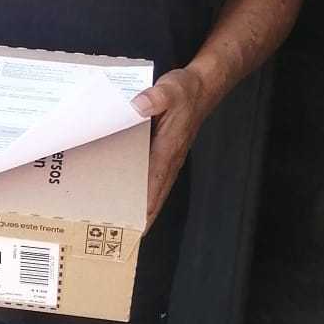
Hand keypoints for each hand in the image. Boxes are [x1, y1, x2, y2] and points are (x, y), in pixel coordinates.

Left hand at [131, 68, 206, 230]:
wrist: (203, 87)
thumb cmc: (187, 91)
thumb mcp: (171, 89)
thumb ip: (156, 97)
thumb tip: (138, 106)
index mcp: (168, 149)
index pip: (153, 186)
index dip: (144, 209)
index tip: (134, 229)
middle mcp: (169, 159)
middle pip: (154, 197)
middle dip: (140, 218)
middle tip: (121, 236)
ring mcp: (168, 159)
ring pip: (154, 191)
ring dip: (141, 208)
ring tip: (122, 225)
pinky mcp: (165, 153)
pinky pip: (152, 179)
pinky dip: (143, 192)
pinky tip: (130, 196)